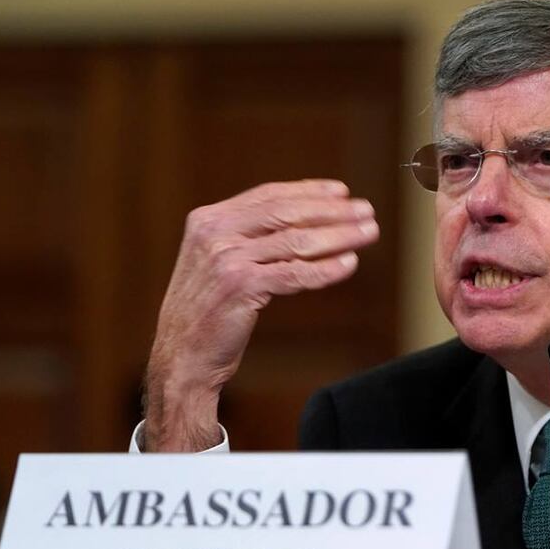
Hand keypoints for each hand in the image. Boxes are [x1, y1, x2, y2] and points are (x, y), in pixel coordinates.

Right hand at [143, 180, 378, 450]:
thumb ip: (246, 238)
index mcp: (209, 219)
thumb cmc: (207, 312)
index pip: (268, 195)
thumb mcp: (217, 262)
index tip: (341, 192)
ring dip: (339, 235)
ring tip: (368, 234)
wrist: (181, 356)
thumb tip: (302, 220)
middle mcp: (215, 233)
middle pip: (287, 213)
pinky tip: (350, 264)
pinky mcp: (241, 286)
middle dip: (332, 211)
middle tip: (366, 211)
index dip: (308, 191)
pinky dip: (326, 269)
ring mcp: (226, 259)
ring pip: (296, 241)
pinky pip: (294, 273)